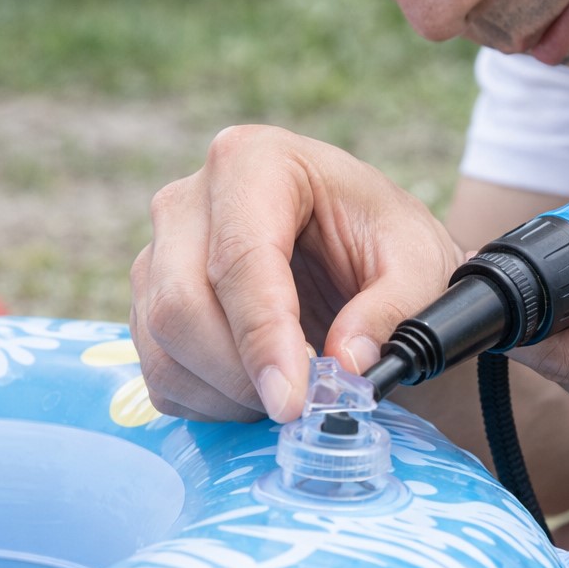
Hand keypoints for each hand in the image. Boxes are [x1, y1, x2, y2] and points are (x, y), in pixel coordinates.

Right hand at [130, 125, 462, 422]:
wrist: (359, 259)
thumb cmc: (386, 246)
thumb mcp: (419, 266)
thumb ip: (393, 310)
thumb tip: (346, 363)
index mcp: (255, 161)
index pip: (240, 258)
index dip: (262, 337)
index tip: (292, 401)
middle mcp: (188, 200)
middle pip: (181, 305)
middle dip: (241, 374)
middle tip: (302, 405)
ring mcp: (159, 253)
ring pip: (163, 346)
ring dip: (229, 394)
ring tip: (293, 391)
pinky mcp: (149, 305)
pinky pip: (160, 374)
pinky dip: (211, 403)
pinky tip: (261, 389)